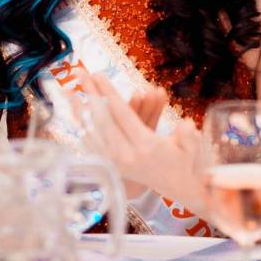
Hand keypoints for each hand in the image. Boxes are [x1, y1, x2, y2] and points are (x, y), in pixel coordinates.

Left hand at [66, 72, 201, 205]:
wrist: (176, 187)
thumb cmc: (184, 161)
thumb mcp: (191, 149)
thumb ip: (189, 137)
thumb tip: (187, 124)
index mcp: (145, 146)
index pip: (121, 114)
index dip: (108, 93)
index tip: (98, 74)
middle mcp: (126, 154)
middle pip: (102, 119)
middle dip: (90, 94)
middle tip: (80, 73)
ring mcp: (115, 161)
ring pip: (91, 131)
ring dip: (79, 109)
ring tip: (69, 89)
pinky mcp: (111, 165)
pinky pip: (90, 143)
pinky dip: (81, 126)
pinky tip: (75, 113)